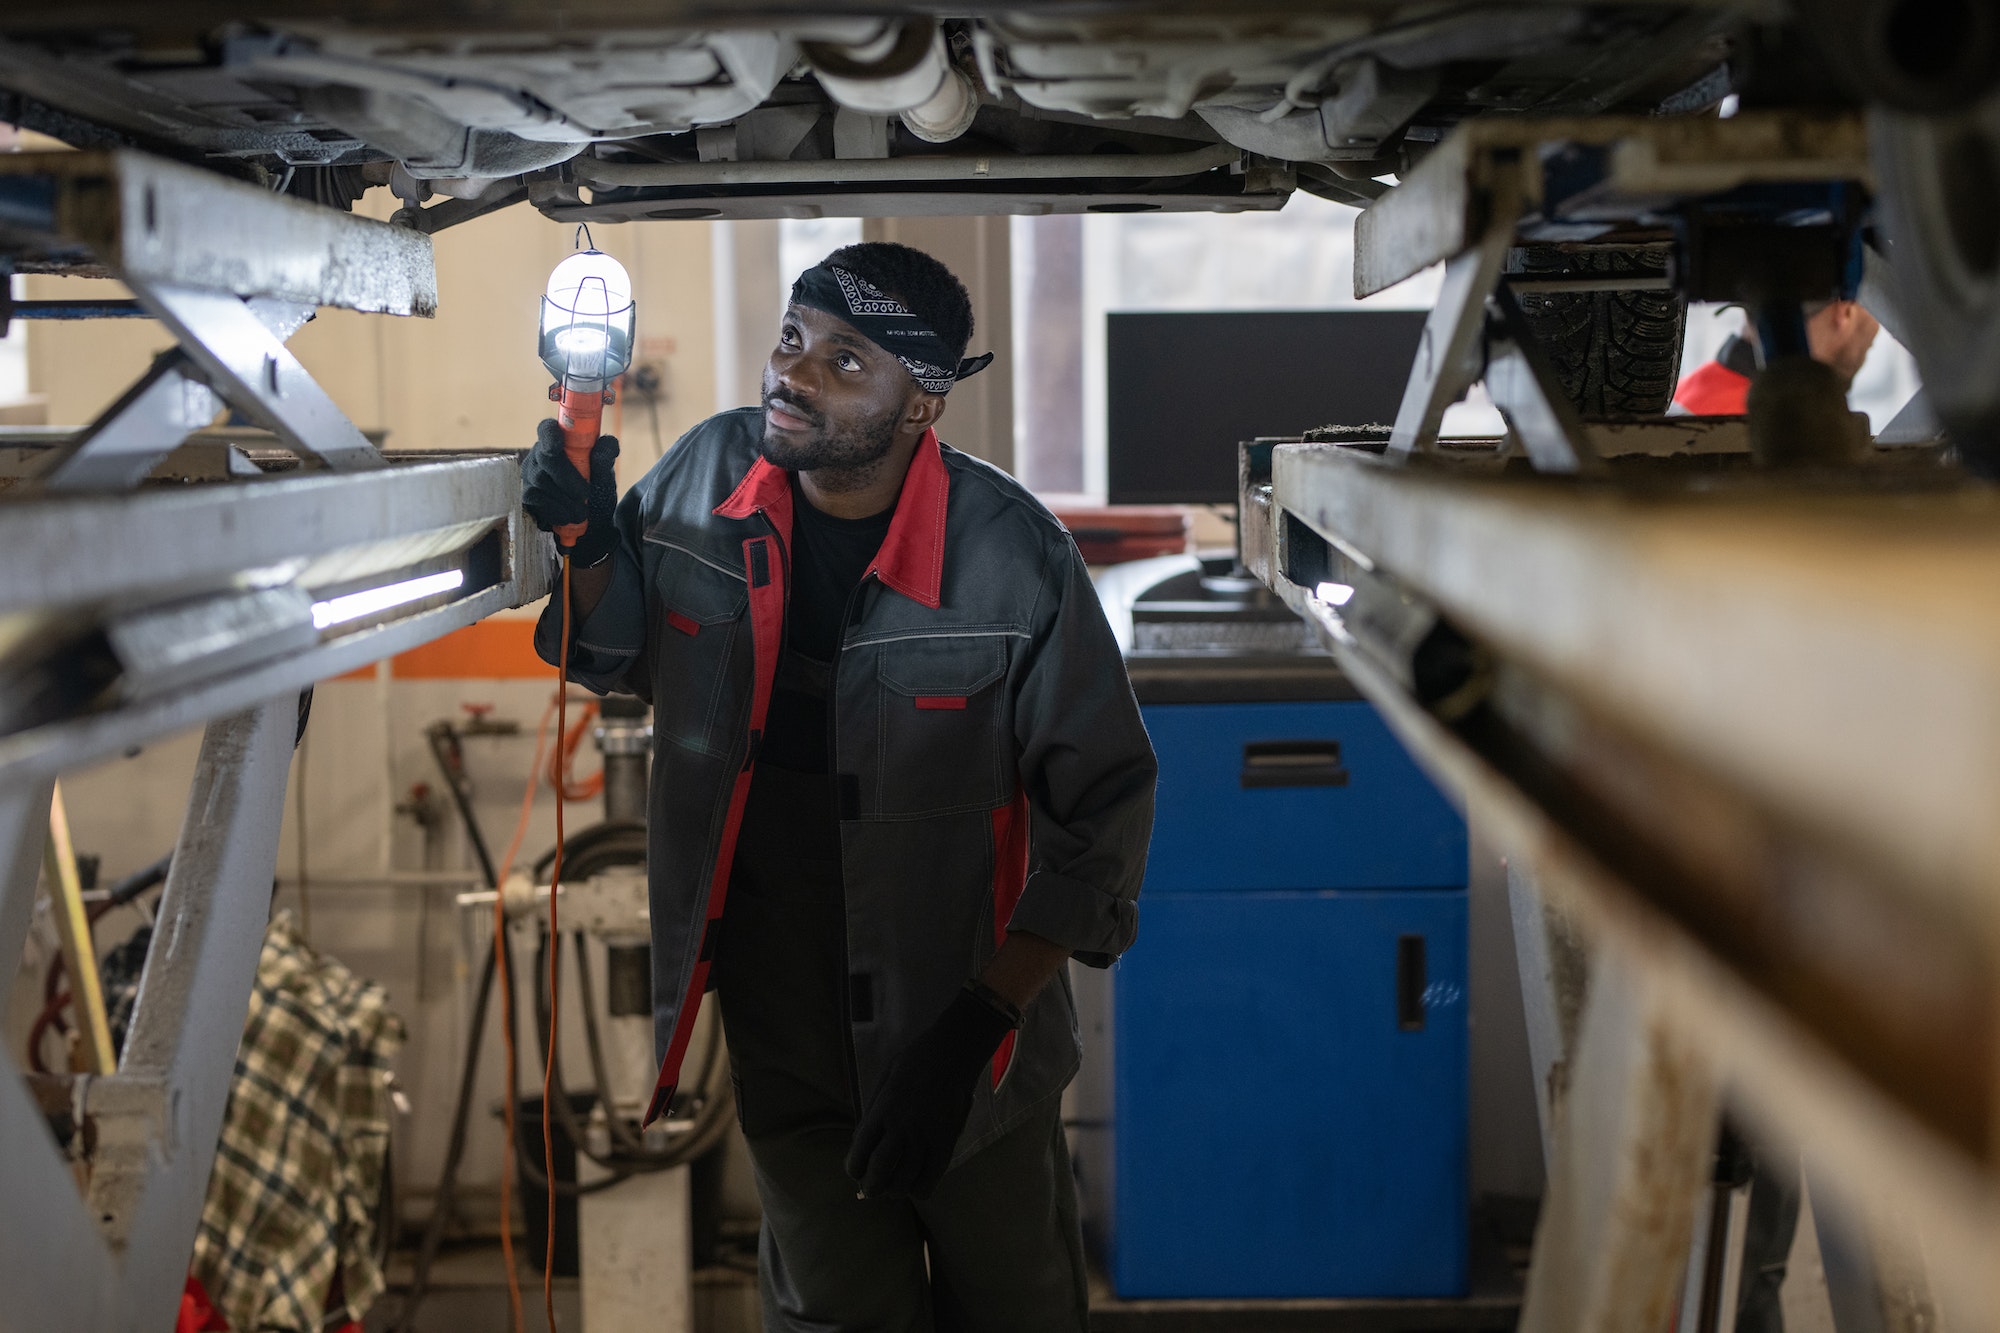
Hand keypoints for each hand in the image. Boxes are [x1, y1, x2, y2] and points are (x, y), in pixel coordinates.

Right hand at [521, 419, 620, 566]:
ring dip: (564, 499)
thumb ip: (606, 456)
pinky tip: (567, 517)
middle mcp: (539, 453)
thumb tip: (603, 447)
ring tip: (581, 512)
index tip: (557, 447)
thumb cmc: (597, 487)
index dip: (550, 435)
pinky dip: (555, 510)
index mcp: (559, 440)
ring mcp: (530, 474)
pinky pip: (535, 500)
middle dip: (566, 477)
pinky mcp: (526, 494)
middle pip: (545, 458)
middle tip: (585, 494)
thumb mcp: (606, 472)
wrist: (592, 519)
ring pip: (540, 481)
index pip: (547, 428)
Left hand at [845, 986, 1015, 1199]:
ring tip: (893, 1190)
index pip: (860, 1151)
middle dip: (872, 1187)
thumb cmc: (915, 1061)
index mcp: (882, 1111)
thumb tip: (859, 1139)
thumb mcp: (885, 1079)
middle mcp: (900, 1127)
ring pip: (905, 1179)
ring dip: (895, 1191)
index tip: (855, 1172)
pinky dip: (921, 1189)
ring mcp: (925, 1136)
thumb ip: (873, 1110)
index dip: (854, 1168)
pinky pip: (932, 1177)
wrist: (952, 1053)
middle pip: (880, 1171)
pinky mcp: (946, 1142)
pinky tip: (917, 1185)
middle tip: (872, 1190)